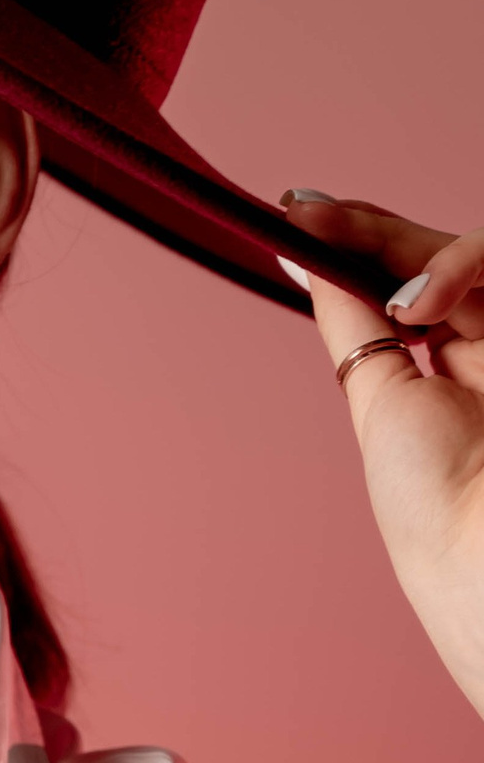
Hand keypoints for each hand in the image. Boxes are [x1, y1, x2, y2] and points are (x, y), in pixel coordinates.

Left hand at [282, 191, 483, 717]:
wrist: (480, 550)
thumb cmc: (429, 503)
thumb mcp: (375, 398)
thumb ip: (351, 322)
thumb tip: (300, 257)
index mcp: (444, 373)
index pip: (405, 282)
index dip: (358, 242)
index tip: (296, 213)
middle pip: (433, 255)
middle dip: (367, 228)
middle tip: (303, 211)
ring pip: (472, 252)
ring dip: (415, 249)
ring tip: (392, 299)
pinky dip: (456, 267)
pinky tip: (416, 304)